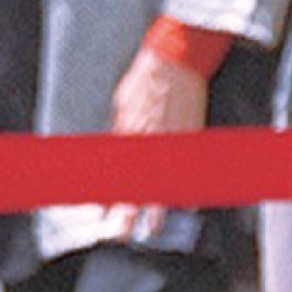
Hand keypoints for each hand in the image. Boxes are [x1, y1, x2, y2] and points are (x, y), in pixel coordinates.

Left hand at [105, 46, 208, 240]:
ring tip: (153, 228)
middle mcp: (148, 142)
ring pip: (162, 182)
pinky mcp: (191, 135)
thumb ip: (120, 127)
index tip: (101, 213)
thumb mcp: (123, 103)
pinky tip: (185, 203)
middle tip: (122, 234)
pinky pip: (187, 168)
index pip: (114, 173)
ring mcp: (171, 141)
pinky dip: (186, 186)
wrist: (177, 57)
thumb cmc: (146, 76)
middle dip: (128, 212)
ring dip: (157, 208)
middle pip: (136, 185)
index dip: (107, 195)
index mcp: (128, 134)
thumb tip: (115, 143)